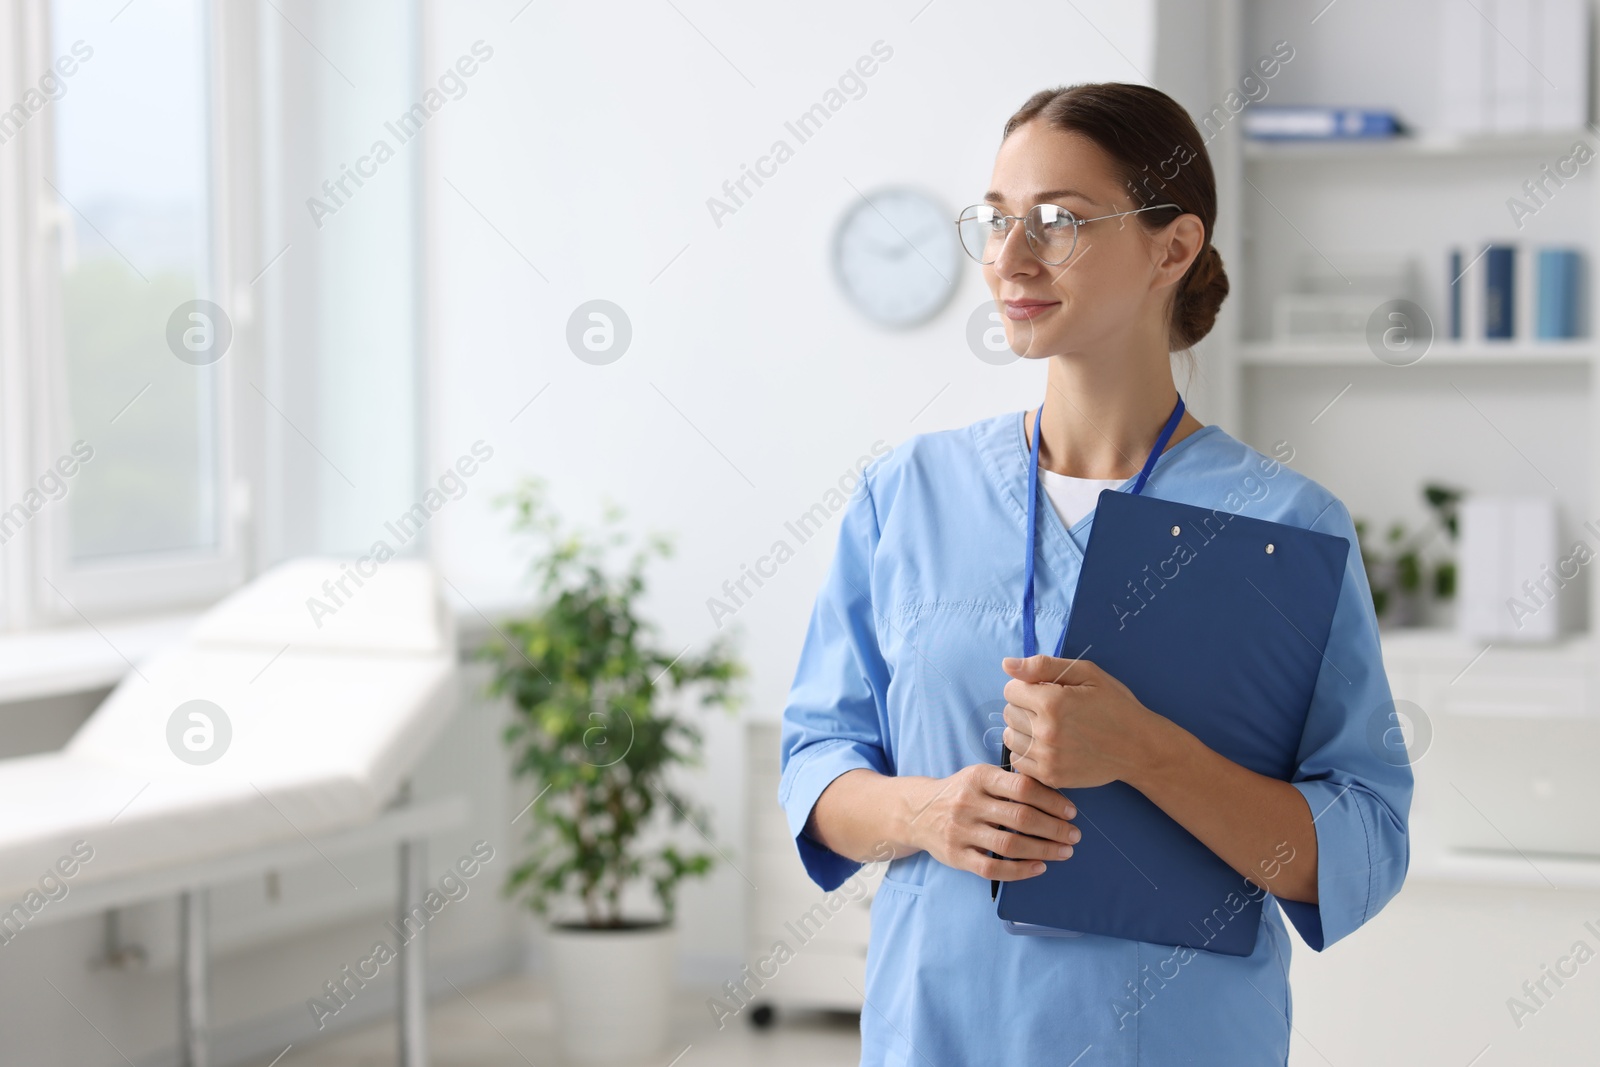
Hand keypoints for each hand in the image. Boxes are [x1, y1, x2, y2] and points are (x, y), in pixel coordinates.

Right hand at [903, 764, 1079, 881]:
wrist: (916, 811)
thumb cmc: (960, 792)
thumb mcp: (979, 776)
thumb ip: (1009, 782)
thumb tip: (1055, 796)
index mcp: (978, 777)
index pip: (1023, 787)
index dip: (1052, 800)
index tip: (1070, 811)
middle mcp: (968, 803)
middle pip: (1020, 817)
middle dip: (1054, 828)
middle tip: (1074, 835)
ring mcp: (961, 831)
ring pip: (1010, 845)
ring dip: (1043, 850)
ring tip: (1063, 852)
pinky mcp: (956, 856)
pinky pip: (992, 869)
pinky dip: (1019, 871)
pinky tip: (1038, 868)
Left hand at [1000, 654, 1164, 789]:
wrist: (1138, 747)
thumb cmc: (1115, 705)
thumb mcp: (1086, 673)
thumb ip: (1043, 666)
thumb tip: (1007, 665)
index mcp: (1053, 702)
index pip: (1011, 690)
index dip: (1026, 687)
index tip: (1044, 691)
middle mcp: (1046, 731)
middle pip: (1008, 713)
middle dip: (1024, 707)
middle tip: (1049, 710)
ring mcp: (1048, 757)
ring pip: (1010, 737)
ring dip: (1022, 730)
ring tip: (1047, 727)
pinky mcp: (1051, 776)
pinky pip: (1018, 761)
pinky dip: (1027, 751)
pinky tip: (1046, 745)